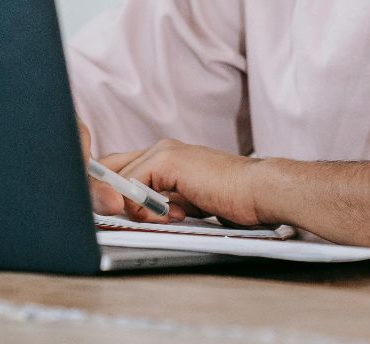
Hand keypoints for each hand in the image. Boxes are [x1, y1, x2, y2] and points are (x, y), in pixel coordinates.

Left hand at [99, 139, 268, 225]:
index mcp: (167, 156)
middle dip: (109, 196)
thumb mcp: (190, 202)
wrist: (259, 191)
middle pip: (110, 167)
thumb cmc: (234, 200)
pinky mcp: (167, 161)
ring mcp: (163, 152)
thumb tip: (143, 214)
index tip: (118, 213)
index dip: (111, 190)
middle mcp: (162, 149)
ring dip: (131, 207)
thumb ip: (166, 202)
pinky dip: (140, 207)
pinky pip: (132, 186)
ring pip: (119, 179)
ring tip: (163, 220)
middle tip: (126, 218)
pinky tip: (169, 216)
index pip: (121, 167)